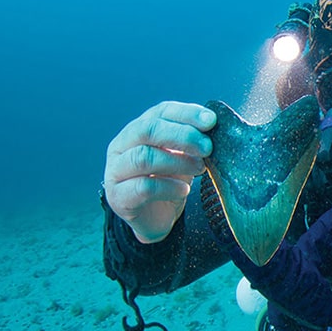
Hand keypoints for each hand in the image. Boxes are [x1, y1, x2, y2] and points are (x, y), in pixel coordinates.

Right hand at [103, 101, 216, 242]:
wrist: (156, 218)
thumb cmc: (170, 180)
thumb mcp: (184, 156)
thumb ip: (194, 141)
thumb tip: (216, 126)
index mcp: (138, 129)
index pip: (161, 111)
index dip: (187, 113)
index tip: (211, 121)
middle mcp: (121, 146)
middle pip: (148, 130)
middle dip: (183, 135)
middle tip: (208, 147)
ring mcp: (116, 171)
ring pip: (143, 157)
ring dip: (178, 161)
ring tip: (200, 169)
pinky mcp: (118, 197)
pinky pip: (143, 187)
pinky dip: (169, 187)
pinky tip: (185, 190)